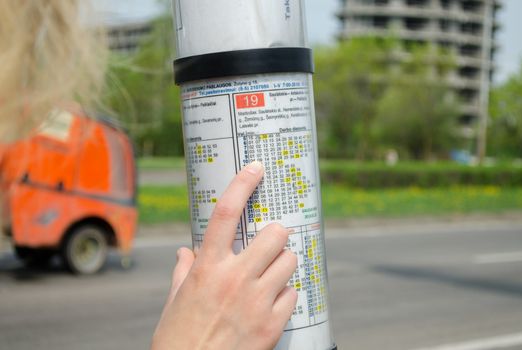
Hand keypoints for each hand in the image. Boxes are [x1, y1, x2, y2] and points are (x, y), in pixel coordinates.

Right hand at [152, 161, 297, 349]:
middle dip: (276, 234)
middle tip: (271, 240)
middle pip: (275, 234)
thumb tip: (185, 252)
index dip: (242, 184)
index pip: (225, 214)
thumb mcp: (174, 302)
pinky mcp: (274, 324)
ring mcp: (257, 302)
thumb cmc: (178, 340)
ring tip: (272, 274)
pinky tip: (272, 302)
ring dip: (283, 263)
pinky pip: (294, 294)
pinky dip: (286, 294)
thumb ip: (182, 272)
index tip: (256, 167)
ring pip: (290, 261)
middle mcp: (234, 279)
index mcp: (206, 269)